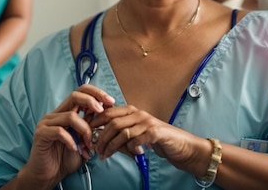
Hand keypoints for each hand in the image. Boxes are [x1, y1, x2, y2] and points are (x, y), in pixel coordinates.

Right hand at [21, 85, 115, 183]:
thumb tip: (106, 114)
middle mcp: (56, 114)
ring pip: (71, 116)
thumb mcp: (84, 140)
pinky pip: (59, 131)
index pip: (81, 92)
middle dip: (92, 100)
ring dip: (84, 130)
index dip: (96, 93)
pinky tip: (75, 148)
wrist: (47, 176)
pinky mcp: (41, 134)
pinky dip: (71, 140)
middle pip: (75, 96)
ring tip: (89, 144)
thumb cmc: (65, 158)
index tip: (111, 101)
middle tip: (102, 110)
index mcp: (66, 112)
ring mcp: (47, 122)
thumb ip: (91, 127)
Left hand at [89, 105, 207, 172]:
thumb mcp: (136, 136)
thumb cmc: (157, 141)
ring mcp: (147, 122)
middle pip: (112, 122)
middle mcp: (139, 114)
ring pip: (121, 132)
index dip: (95, 122)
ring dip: (110, 145)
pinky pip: (135, 140)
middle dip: (100, 136)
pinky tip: (128, 154)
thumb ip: (121, 136)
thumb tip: (101, 142)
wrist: (181, 146)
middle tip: (94, 149)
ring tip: (104, 155)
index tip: (86, 134)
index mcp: (132, 111)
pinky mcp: (154, 133)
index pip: (108, 112)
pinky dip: (128, 148)